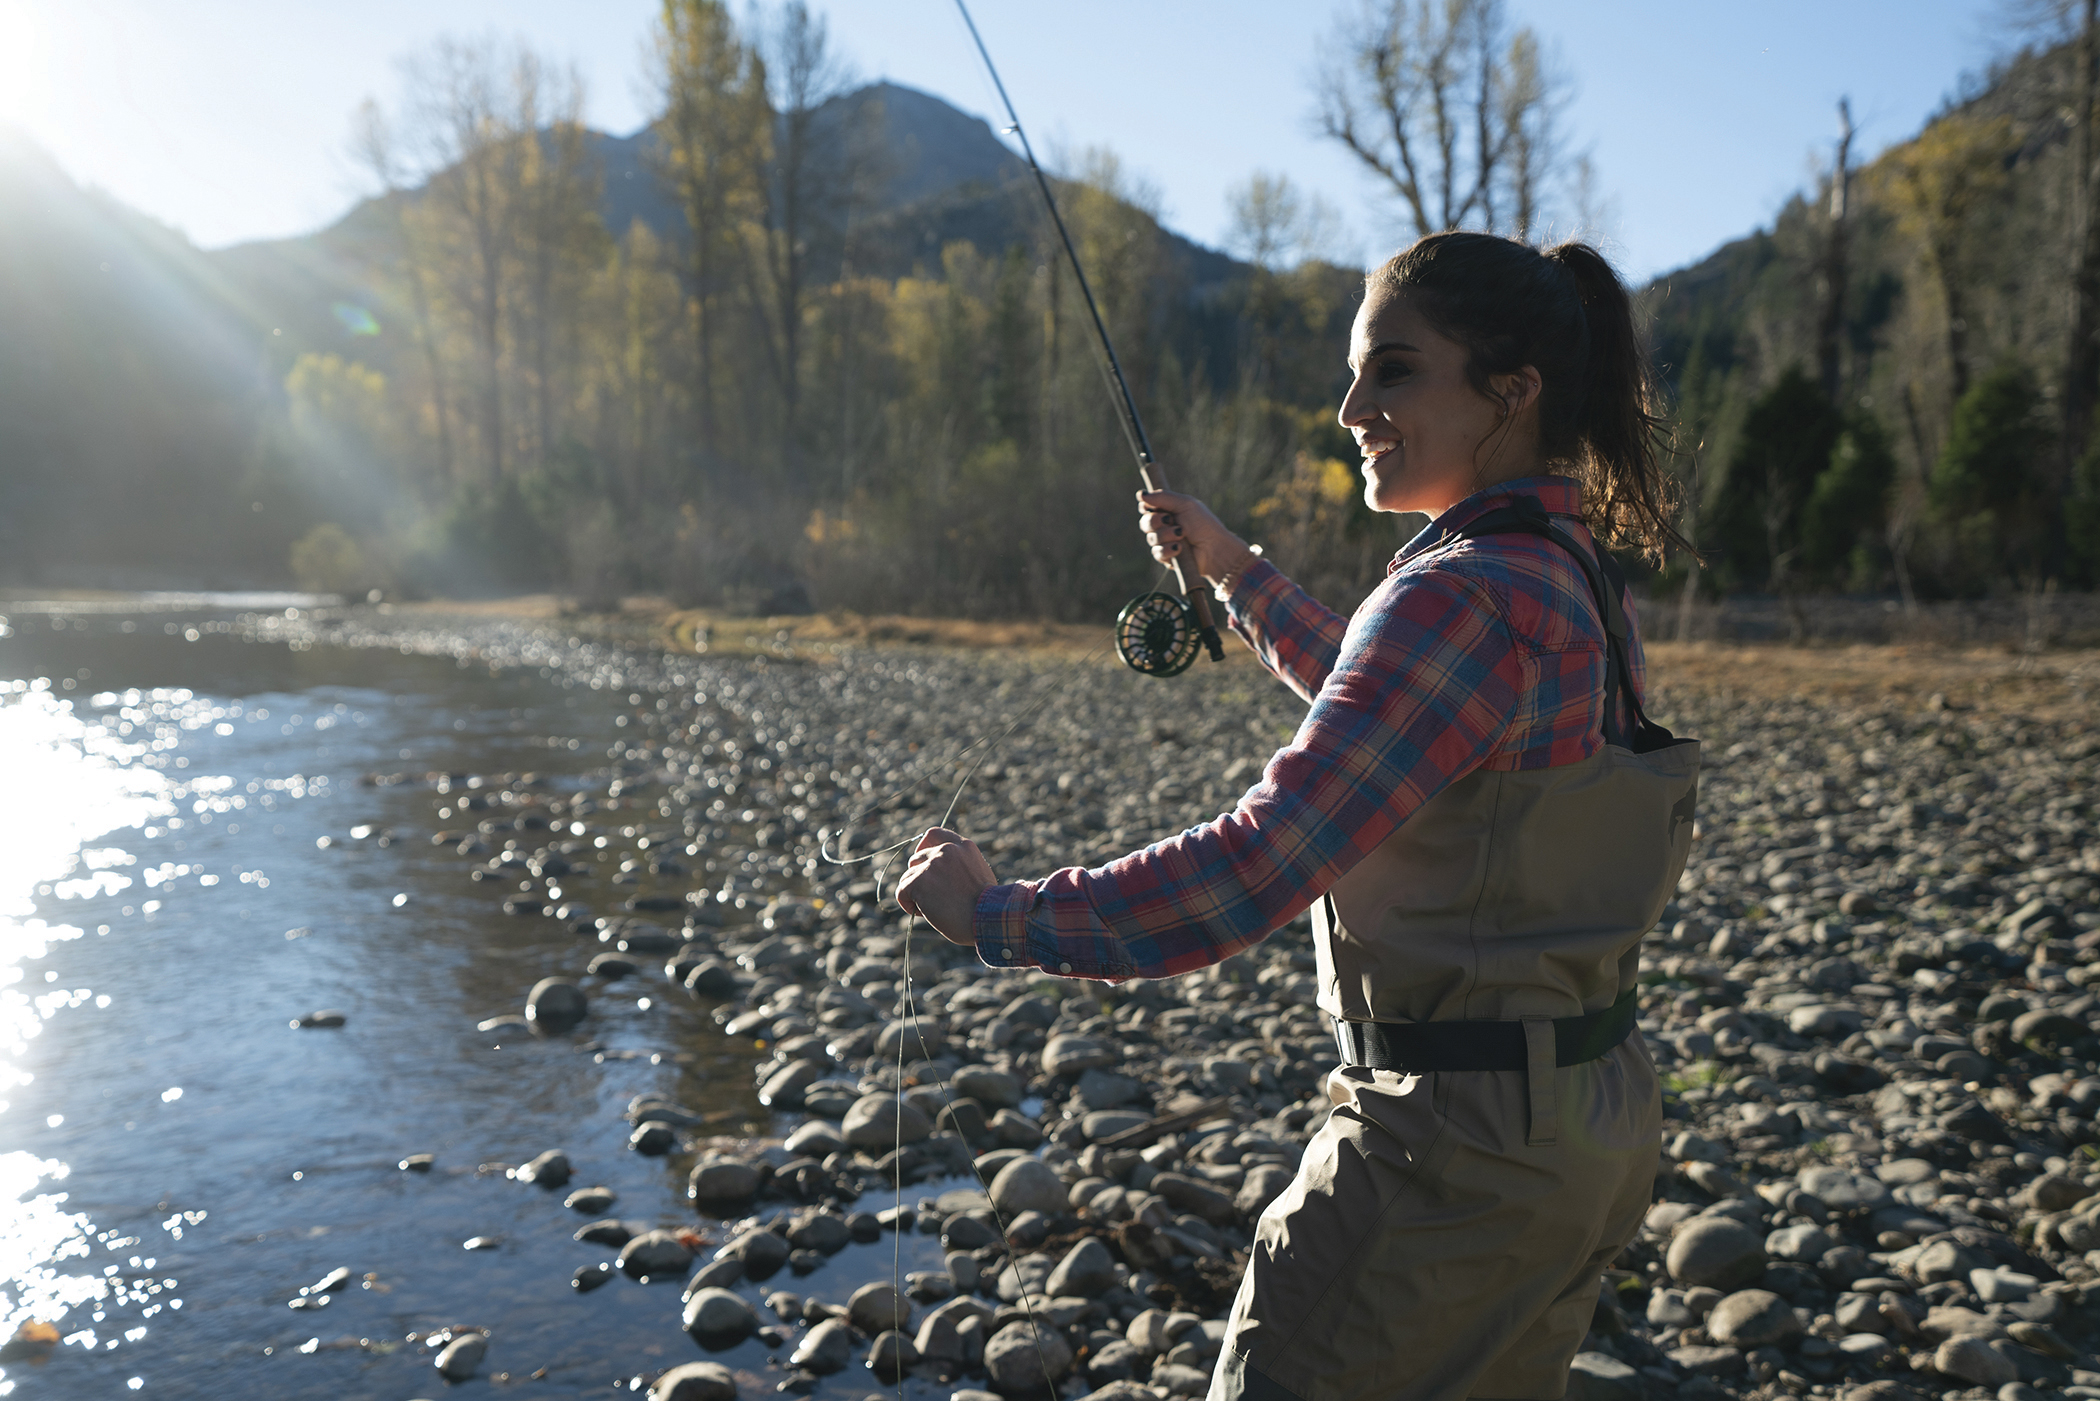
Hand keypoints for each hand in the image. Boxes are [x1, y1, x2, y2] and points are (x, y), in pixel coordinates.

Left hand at [895, 826, 995, 946]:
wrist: (989, 919)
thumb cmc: (988, 907)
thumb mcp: (979, 874)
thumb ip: (960, 866)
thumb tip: (941, 876)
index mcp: (964, 846)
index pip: (934, 834)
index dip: (923, 848)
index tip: (923, 863)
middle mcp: (947, 850)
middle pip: (916, 858)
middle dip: (920, 877)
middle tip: (933, 897)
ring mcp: (932, 865)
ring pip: (908, 877)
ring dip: (916, 894)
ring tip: (933, 909)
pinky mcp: (919, 881)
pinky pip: (902, 891)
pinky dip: (908, 904)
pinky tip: (924, 914)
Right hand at [1137, 489, 1255, 587]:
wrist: (1214, 547)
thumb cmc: (1203, 523)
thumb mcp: (1185, 504)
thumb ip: (1163, 497)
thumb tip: (1141, 494)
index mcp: (1167, 511)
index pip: (1146, 508)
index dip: (1146, 507)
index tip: (1149, 506)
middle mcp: (1163, 527)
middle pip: (1145, 523)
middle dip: (1155, 521)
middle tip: (1170, 519)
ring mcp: (1164, 543)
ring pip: (1151, 538)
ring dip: (1166, 535)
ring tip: (1181, 534)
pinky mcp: (1167, 558)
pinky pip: (1157, 553)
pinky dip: (1168, 549)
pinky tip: (1179, 548)